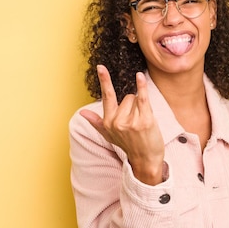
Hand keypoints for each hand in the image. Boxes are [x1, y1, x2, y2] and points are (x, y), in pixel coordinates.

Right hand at [80, 65, 164, 184]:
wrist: (146, 160)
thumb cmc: (129, 145)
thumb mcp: (109, 135)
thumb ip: (96, 122)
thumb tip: (83, 112)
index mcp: (108, 122)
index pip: (106, 96)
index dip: (104, 80)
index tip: (100, 67)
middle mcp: (117, 121)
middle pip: (127, 97)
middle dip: (134, 106)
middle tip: (137, 123)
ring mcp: (130, 121)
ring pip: (136, 99)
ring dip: (142, 107)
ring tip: (143, 123)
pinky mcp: (144, 120)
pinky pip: (142, 98)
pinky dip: (141, 86)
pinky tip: (139, 76)